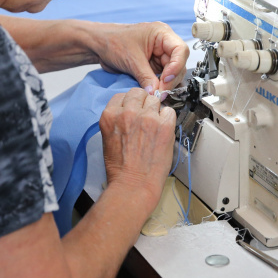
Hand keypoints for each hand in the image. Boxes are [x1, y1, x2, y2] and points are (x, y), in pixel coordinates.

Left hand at [95, 22, 189, 94]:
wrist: (99, 45)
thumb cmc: (113, 41)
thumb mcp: (132, 60)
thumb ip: (146, 77)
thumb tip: (156, 92)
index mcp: (162, 34)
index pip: (180, 50)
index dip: (177, 66)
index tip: (166, 80)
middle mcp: (164, 44)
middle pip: (178, 63)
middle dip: (170, 79)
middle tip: (160, 92)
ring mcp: (159, 55)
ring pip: (172, 72)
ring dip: (166, 84)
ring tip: (156, 93)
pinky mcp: (153, 66)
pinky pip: (162, 77)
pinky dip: (159, 85)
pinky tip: (154, 91)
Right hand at [99, 88, 175, 212]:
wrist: (133, 184)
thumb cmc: (120, 168)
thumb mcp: (108, 138)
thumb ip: (118, 120)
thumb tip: (131, 110)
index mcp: (110, 115)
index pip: (122, 96)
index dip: (129, 104)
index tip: (133, 111)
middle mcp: (127, 112)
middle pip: (138, 92)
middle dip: (142, 102)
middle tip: (145, 117)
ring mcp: (147, 117)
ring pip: (155, 99)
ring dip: (155, 111)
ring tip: (154, 127)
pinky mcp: (164, 125)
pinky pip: (169, 111)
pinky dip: (168, 120)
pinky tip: (163, 131)